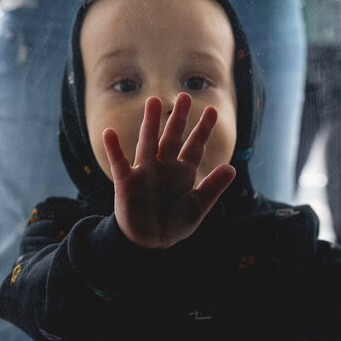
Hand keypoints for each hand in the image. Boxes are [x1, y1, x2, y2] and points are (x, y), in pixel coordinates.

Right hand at [103, 93, 235, 248]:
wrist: (149, 245)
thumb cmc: (173, 226)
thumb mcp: (198, 207)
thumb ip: (213, 188)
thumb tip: (231, 168)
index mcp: (182, 173)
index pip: (194, 146)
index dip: (203, 130)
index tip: (212, 110)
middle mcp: (164, 168)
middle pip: (172, 137)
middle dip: (179, 118)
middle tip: (185, 96)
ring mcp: (145, 173)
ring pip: (148, 142)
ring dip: (150, 123)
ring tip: (153, 101)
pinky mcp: (127, 183)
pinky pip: (119, 163)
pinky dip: (114, 149)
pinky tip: (109, 133)